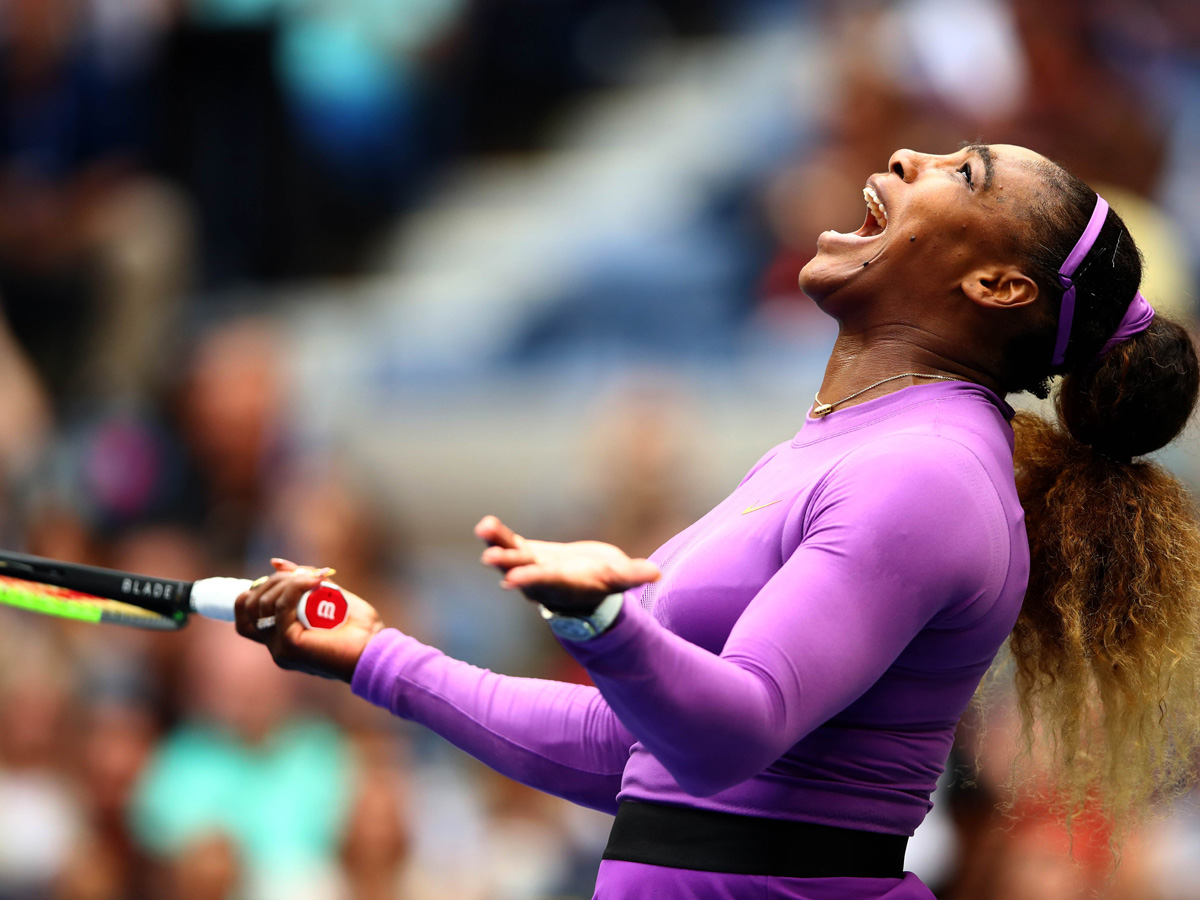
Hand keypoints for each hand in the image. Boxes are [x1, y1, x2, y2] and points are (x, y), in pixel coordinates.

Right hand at [234, 559, 383, 681]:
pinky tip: (315, 581)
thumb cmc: (359, 628)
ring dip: (285, 583)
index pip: (245, 615)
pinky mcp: (290, 646)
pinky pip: (281, 609)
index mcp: (281, 638)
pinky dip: (295, 588)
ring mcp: (280, 649)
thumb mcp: (329, 595)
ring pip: (262, 606)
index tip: (280, 577)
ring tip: (313, 579)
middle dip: (271, 582)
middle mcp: (276, 646)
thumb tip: (276, 562)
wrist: (376, 650)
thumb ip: (305, 582)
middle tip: (303, 575)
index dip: (252, 592)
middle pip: (249, 607)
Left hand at [476, 515, 659, 613]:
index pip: (546, 583)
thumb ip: (634, 575)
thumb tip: (656, 574)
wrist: (586, 583)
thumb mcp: (620, 579)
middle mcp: (541, 580)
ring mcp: (530, 567)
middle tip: (491, 558)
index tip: (512, 580)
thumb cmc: (605, 582)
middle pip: (522, 571)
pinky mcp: (526, 553)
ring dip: (496, 544)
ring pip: (510, 556)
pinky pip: (509, 543)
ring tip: (484, 528)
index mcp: (564, 586)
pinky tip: (486, 523)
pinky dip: (498, 535)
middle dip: (508, 564)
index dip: (531, 579)